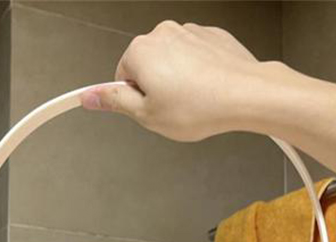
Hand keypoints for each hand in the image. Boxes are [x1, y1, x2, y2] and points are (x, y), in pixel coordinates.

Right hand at [80, 21, 270, 141]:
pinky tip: (208, 90)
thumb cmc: (200, 107)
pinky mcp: (211, 36)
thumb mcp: (147, 116)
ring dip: (179, 81)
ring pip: (173, 62)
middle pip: (147, 67)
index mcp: (140, 51)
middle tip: (173, 110)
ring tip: (194, 102)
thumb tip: (90, 96)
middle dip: (157, 88)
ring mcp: (189, 32)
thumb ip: (114, 103)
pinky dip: (199, 73)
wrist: (245, 94)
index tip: (151, 110)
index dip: (136, 101)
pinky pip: (196, 58)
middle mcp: (162, 33)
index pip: (122, 79)